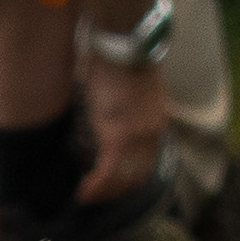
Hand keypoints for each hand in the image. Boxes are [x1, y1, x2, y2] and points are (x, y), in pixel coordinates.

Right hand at [76, 41, 173, 200]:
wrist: (123, 44)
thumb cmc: (121, 57)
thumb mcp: (130, 88)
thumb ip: (124, 108)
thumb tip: (107, 118)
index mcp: (156, 122)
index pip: (147, 162)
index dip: (129, 179)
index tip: (111, 184)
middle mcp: (152, 134)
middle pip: (137, 176)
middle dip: (116, 191)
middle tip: (96, 195)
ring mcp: (137, 138)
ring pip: (123, 179)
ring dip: (104, 192)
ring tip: (86, 196)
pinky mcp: (118, 137)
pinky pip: (108, 173)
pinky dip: (95, 187)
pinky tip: (82, 191)